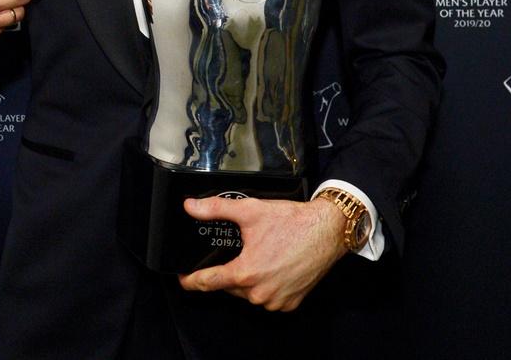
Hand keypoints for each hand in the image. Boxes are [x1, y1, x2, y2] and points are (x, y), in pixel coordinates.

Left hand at [177, 195, 345, 311]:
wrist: (327, 230)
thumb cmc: (292, 222)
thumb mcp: (250, 210)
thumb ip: (217, 209)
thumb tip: (192, 207)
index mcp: (246, 273)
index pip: (208, 282)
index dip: (191, 280)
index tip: (184, 278)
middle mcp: (259, 293)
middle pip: (230, 286)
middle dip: (229, 271)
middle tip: (241, 251)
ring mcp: (275, 301)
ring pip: (249, 294)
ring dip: (249, 279)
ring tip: (261, 256)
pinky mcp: (290, 303)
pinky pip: (269, 298)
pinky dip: (267, 286)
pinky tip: (274, 268)